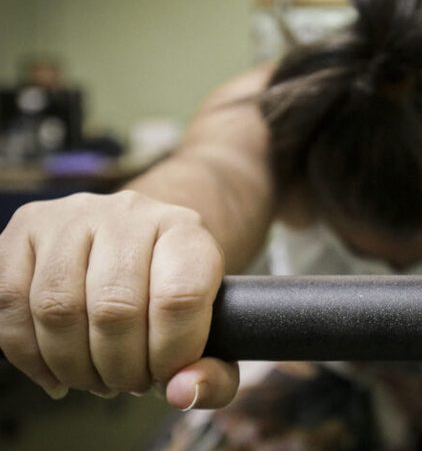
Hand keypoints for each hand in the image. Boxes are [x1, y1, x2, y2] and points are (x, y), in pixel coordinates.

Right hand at [0, 191, 238, 408]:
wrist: (142, 239)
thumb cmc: (176, 291)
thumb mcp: (214, 327)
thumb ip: (216, 372)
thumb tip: (184, 392)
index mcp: (186, 231)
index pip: (179, 298)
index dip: (170, 354)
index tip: (167, 376)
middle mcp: (130, 213)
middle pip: (114, 310)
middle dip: (120, 368)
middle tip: (129, 382)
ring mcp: (74, 216)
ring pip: (58, 309)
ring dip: (74, 365)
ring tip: (96, 376)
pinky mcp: (27, 227)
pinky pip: (10, 303)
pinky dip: (29, 354)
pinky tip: (56, 370)